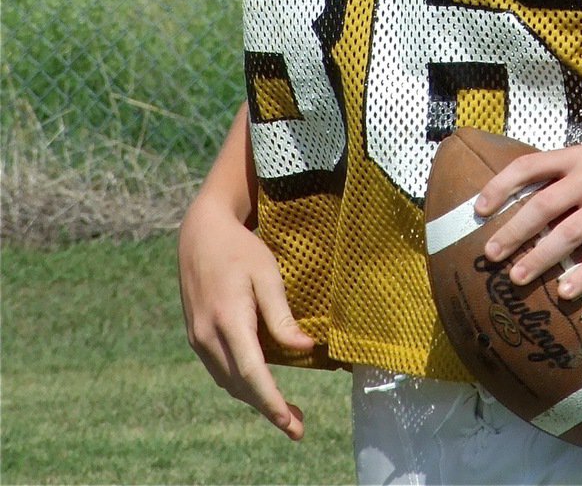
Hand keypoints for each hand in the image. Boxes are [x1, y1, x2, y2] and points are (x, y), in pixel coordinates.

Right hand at [177, 197, 314, 439]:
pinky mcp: (196, 336)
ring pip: (228, 382)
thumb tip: (305, 348)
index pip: (252, 373)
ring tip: (286, 412)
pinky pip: (220, 369)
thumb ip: (282, 315)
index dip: (272, 402)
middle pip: (240, 385)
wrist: (200, 234)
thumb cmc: (240, 249)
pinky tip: (260, 384)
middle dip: (269, 409)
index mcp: (228, 319)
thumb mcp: (267, 274)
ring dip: (255, 399)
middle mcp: (208, 336)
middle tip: (298, 426)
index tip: (291, 422)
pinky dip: (241, 383)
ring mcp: (198, 338)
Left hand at [474, 141, 581, 299]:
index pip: (528, 165)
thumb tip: (529, 209)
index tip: (478, 208)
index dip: (500, 186)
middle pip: (541, 205)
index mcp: (578, 157)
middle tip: (489, 255)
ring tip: (518, 278)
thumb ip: (569, 180)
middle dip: (512, 232)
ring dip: (539, 258)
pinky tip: (566, 291)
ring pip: (567, 233)